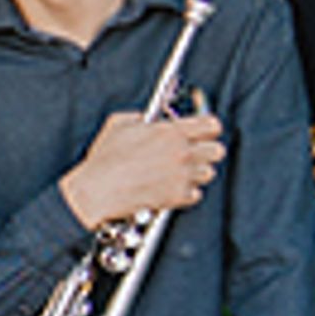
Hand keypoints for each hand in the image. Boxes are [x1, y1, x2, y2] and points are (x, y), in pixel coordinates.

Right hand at [60, 105, 222, 231]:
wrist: (97, 191)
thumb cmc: (104, 161)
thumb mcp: (118, 125)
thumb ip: (139, 118)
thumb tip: (144, 119)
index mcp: (170, 132)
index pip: (212, 125)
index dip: (209, 128)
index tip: (205, 131)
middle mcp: (181, 153)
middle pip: (217, 150)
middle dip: (206, 151)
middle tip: (193, 153)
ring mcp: (181, 176)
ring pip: (209, 173)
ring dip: (196, 172)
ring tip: (179, 172)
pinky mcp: (177, 197)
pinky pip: (196, 194)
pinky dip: (185, 192)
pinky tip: (170, 187)